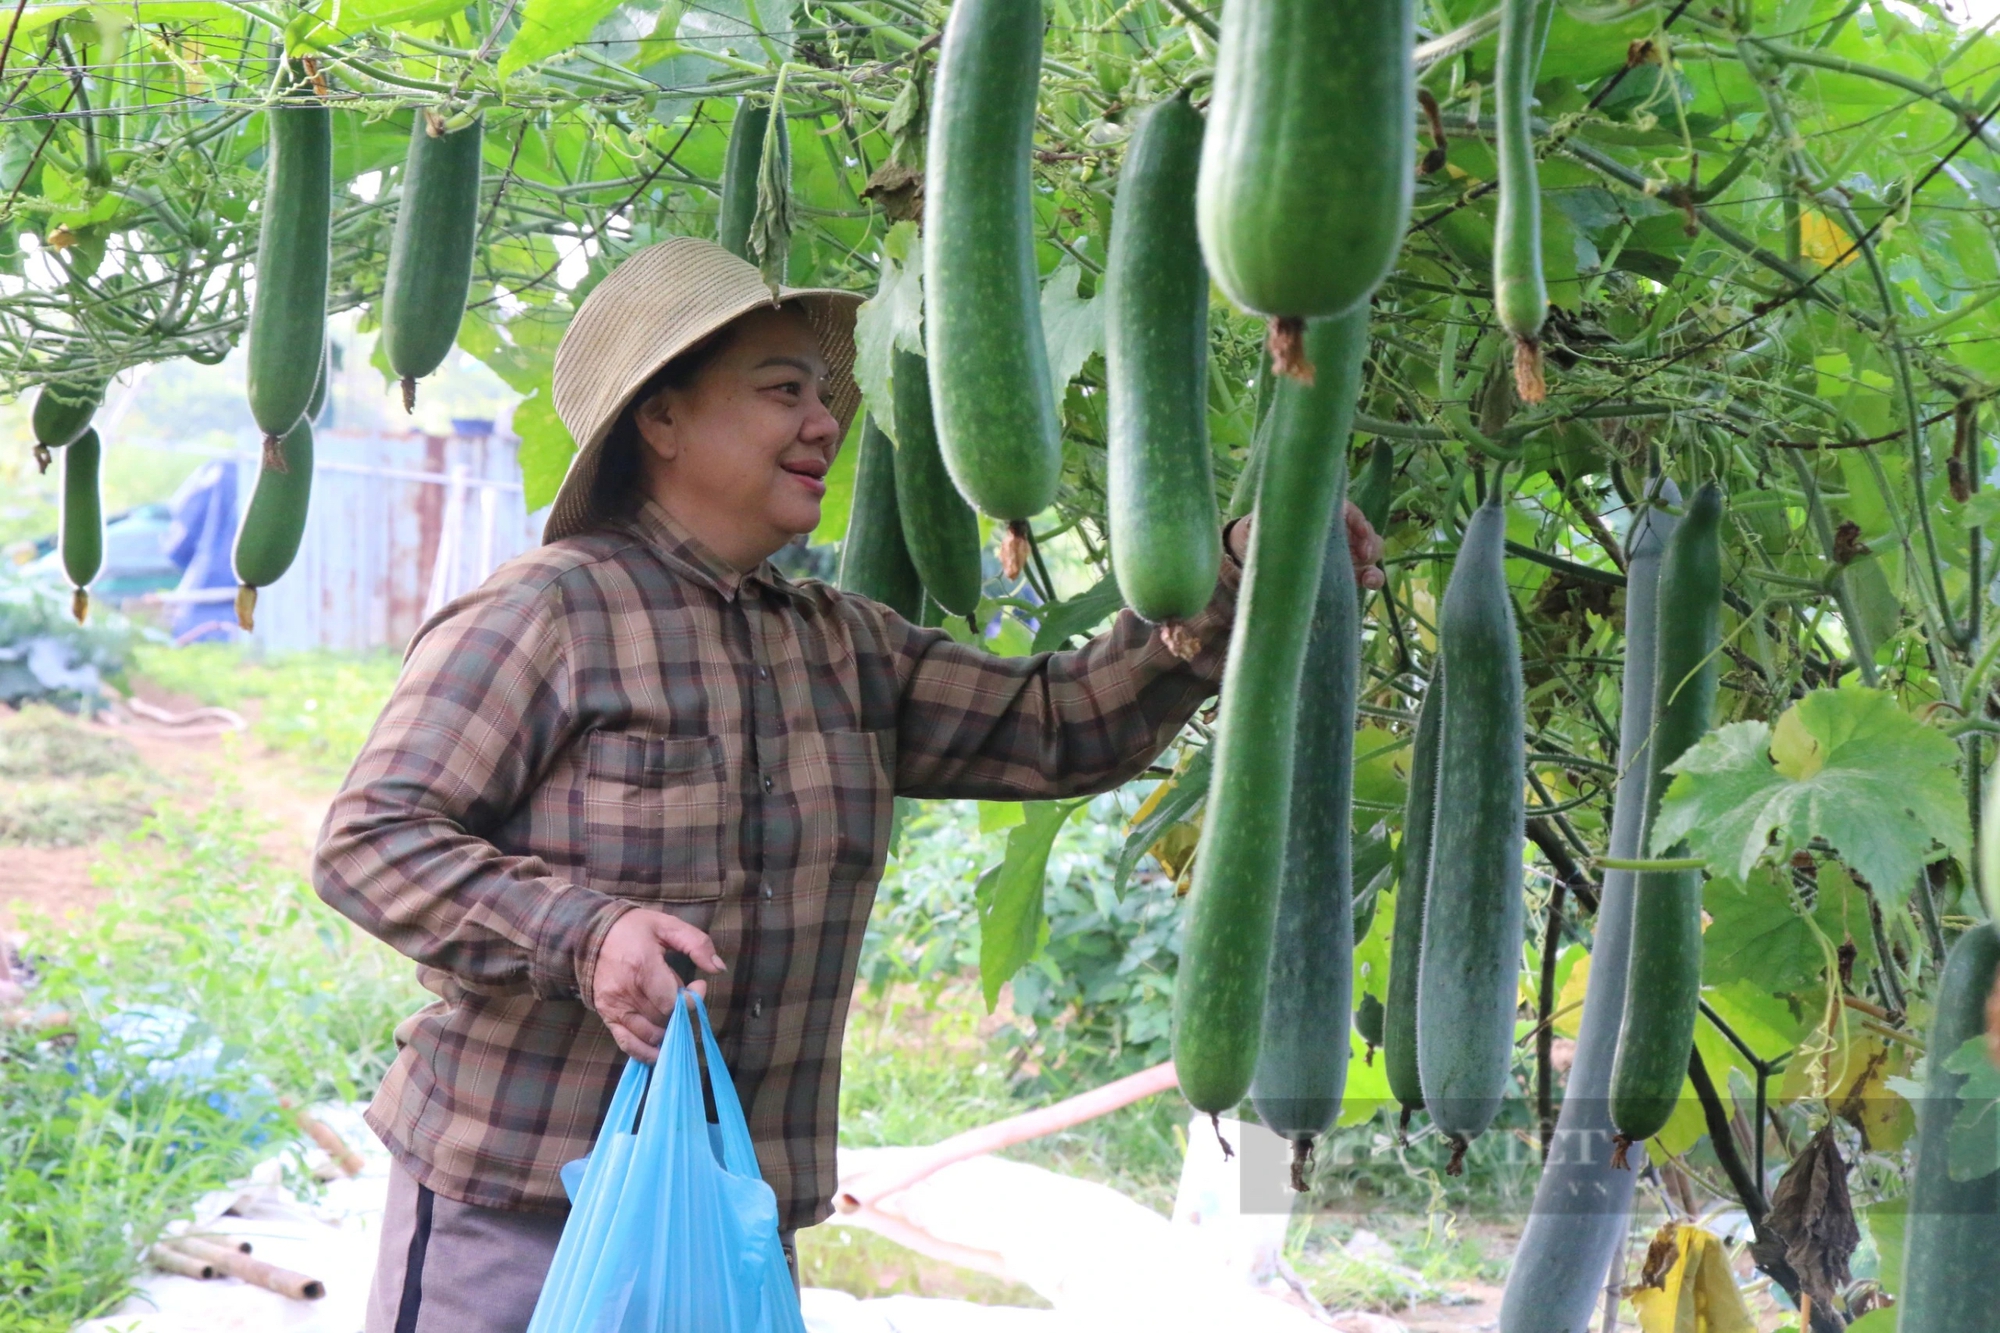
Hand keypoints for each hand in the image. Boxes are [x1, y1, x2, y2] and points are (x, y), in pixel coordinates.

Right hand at [586, 909, 726, 1062]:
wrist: (593, 933)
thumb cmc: (634, 929)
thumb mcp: (668, 925)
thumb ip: (697, 944)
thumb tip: (718, 968)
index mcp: (642, 966)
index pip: (672, 1002)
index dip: (691, 1001)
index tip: (699, 985)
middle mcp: (626, 990)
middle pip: (663, 1019)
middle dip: (681, 1013)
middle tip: (685, 997)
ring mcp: (614, 1005)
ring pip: (649, 1034)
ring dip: (667, 1032)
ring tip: (676, 1018)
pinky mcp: (606, 1014)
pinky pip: (626, 1042)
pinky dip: (644, 1052)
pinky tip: (660, 1052)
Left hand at [1225, 501, 1385, 589]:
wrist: (1251, 553)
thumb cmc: (1259, 530)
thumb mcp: (1262, 524)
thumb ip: (1268, 523)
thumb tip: (1257, 524)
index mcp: (1322, 513)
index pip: (1348, 512)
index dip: (1358, 520)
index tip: (1360, 532)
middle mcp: (1336, 531)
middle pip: (1364, 533)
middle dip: (1370, 543)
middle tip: (1362, 555)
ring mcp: (1341, 553)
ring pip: (1369, 554)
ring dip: (1374, 563)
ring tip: (1369, 577)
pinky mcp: (1342, 573)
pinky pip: (1363, 574)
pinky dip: (1371, 578)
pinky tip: (1368, 584)